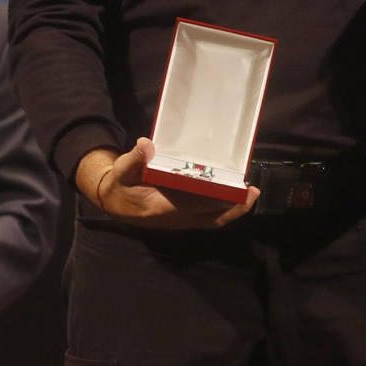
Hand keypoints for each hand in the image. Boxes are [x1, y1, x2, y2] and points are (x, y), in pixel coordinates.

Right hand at [76, 139, 258, 228]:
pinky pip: (209, 220)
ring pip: (212, 220)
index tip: (229, 188)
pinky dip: (225, 212)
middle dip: (230, 205)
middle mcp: (173, 218)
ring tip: (251, 194)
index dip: (210, 198)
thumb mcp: (121, 170)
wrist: (114, 204)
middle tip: (250, 190)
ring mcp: (180, 221)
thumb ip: (134, 158)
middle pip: (207, 215)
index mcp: (158, 207)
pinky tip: (238, 199)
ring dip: (233, 210)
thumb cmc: (120, 185)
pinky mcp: (184, 220)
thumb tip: (145, 144)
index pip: (189, 204)